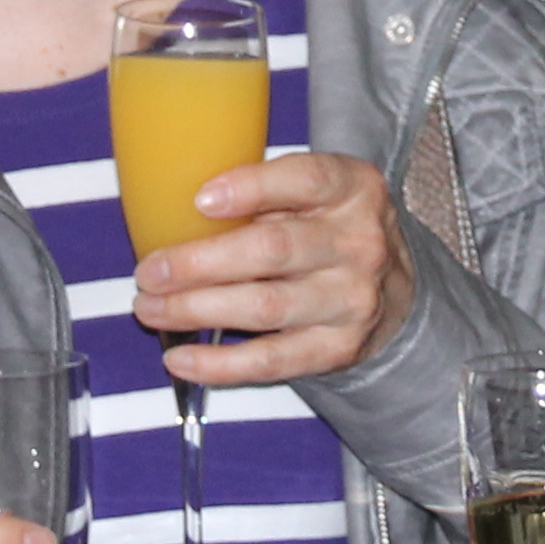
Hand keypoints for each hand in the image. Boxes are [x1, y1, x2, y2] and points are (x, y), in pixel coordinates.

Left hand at [132, 151, 416, 380]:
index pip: (305, 180)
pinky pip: (271, 360)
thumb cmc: (329, 230)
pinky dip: (219, 363)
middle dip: (199, 263)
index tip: (199, 200)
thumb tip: (174, 210)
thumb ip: (267, 194)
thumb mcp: (316, 194)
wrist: (395, 292)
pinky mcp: (337, 348)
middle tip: (149, 271)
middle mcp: (359, 243)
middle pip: (272, 250)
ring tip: (150, 308)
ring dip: (196, 310)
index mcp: (353, 188)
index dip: (251, 188)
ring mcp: (351, 300)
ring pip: (265, 307)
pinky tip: (180, 358)